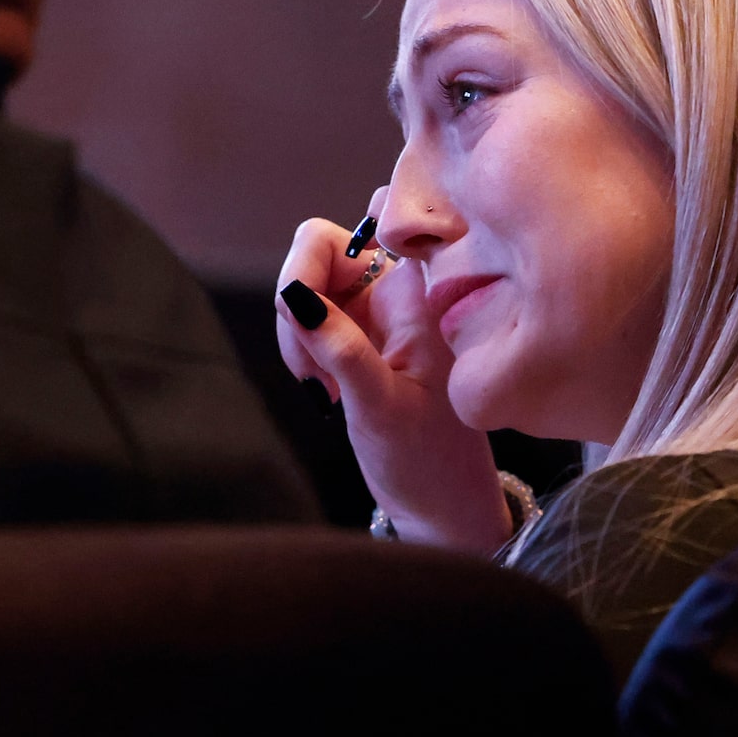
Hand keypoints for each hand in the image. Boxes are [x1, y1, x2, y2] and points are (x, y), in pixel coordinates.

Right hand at [275, 191, 511, 550]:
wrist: (444, 509)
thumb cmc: (430, 461)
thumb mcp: (382, 407)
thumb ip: (342, 349)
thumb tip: (293, 295)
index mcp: (419, 292)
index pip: (354, 227)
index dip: (311, 256)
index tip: (302, 311)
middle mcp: (399, 290)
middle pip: (318, 251)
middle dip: (295, 301)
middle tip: (310, 364)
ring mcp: (376, 314)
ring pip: (308, 288)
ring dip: (297, 333)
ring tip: (324, 388)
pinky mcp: (359, 340)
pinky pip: (311, 320)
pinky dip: (302, 350)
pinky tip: (327, 393)